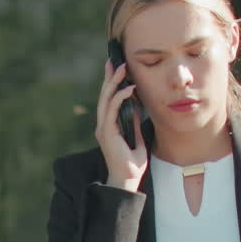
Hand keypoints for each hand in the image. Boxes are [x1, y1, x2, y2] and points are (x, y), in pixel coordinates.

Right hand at [96, 59, 147, 191]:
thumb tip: (137, 108)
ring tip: (122, 68)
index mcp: (109, 126)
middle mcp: (103, 125)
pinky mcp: (106, 132)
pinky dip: (120, 97)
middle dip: (110, 77)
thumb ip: (134, 124)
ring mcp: (103, 128)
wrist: (127, 180)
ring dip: (114, 82)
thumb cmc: (132, 165)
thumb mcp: (137, 139)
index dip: (112, 84)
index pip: (109, 100)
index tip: (117, 69)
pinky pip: (112, 109)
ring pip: (106, 99)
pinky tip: (129, 88)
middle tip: (115, 60)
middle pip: (105, 96)